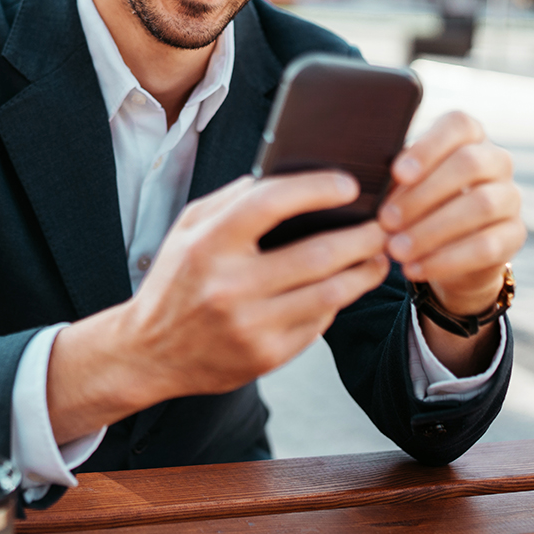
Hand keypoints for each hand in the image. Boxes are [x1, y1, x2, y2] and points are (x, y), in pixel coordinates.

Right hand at [47, 171, 389, 443]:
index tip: (349, 184)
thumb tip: (282, 176)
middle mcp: (229, 286)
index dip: (316, 189)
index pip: (270, 204)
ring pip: (330, 293)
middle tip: (383, 222)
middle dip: (362, 235)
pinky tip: (343, 287)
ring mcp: (250, 326)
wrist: (150, 353)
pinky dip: (336, 302)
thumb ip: (230, 200)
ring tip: (378, 255)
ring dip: (364, 271)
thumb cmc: (174, 281)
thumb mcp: (187, 229)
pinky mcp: (266, 357)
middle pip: (317, 254)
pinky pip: (318, 323)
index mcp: (207, 245)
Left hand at [379, 111, 525, 318]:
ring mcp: (510, 197)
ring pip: (481, 205)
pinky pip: (487, 246)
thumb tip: (369, 183)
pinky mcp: (515, 235)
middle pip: (469, 163)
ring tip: (396, 250)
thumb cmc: (415, 204)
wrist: (445, 250)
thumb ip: (394, 177)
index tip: (397, 173)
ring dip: (432, 230)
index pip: (458, 125)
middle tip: (386, 220)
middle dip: (423, 194)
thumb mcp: (402, 187)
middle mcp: (496, 160)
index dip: (429, 147)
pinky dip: (445, 259)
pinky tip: (414, 269)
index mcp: (468, 137)